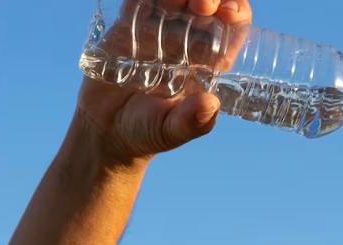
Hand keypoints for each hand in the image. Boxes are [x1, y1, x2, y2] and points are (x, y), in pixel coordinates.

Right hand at [74, 0, 252, 164]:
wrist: (105, 131)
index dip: (237, 11)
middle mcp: (187, 40)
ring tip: (176, 1)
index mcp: (208, 61)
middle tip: (202, 5)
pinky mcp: (128, 24)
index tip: (229, 13)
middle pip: (209, 2)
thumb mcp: (172, 132)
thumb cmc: (147, 133)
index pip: (233, 26)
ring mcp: (159, 29)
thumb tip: (210, 103)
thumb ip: (191, 122)